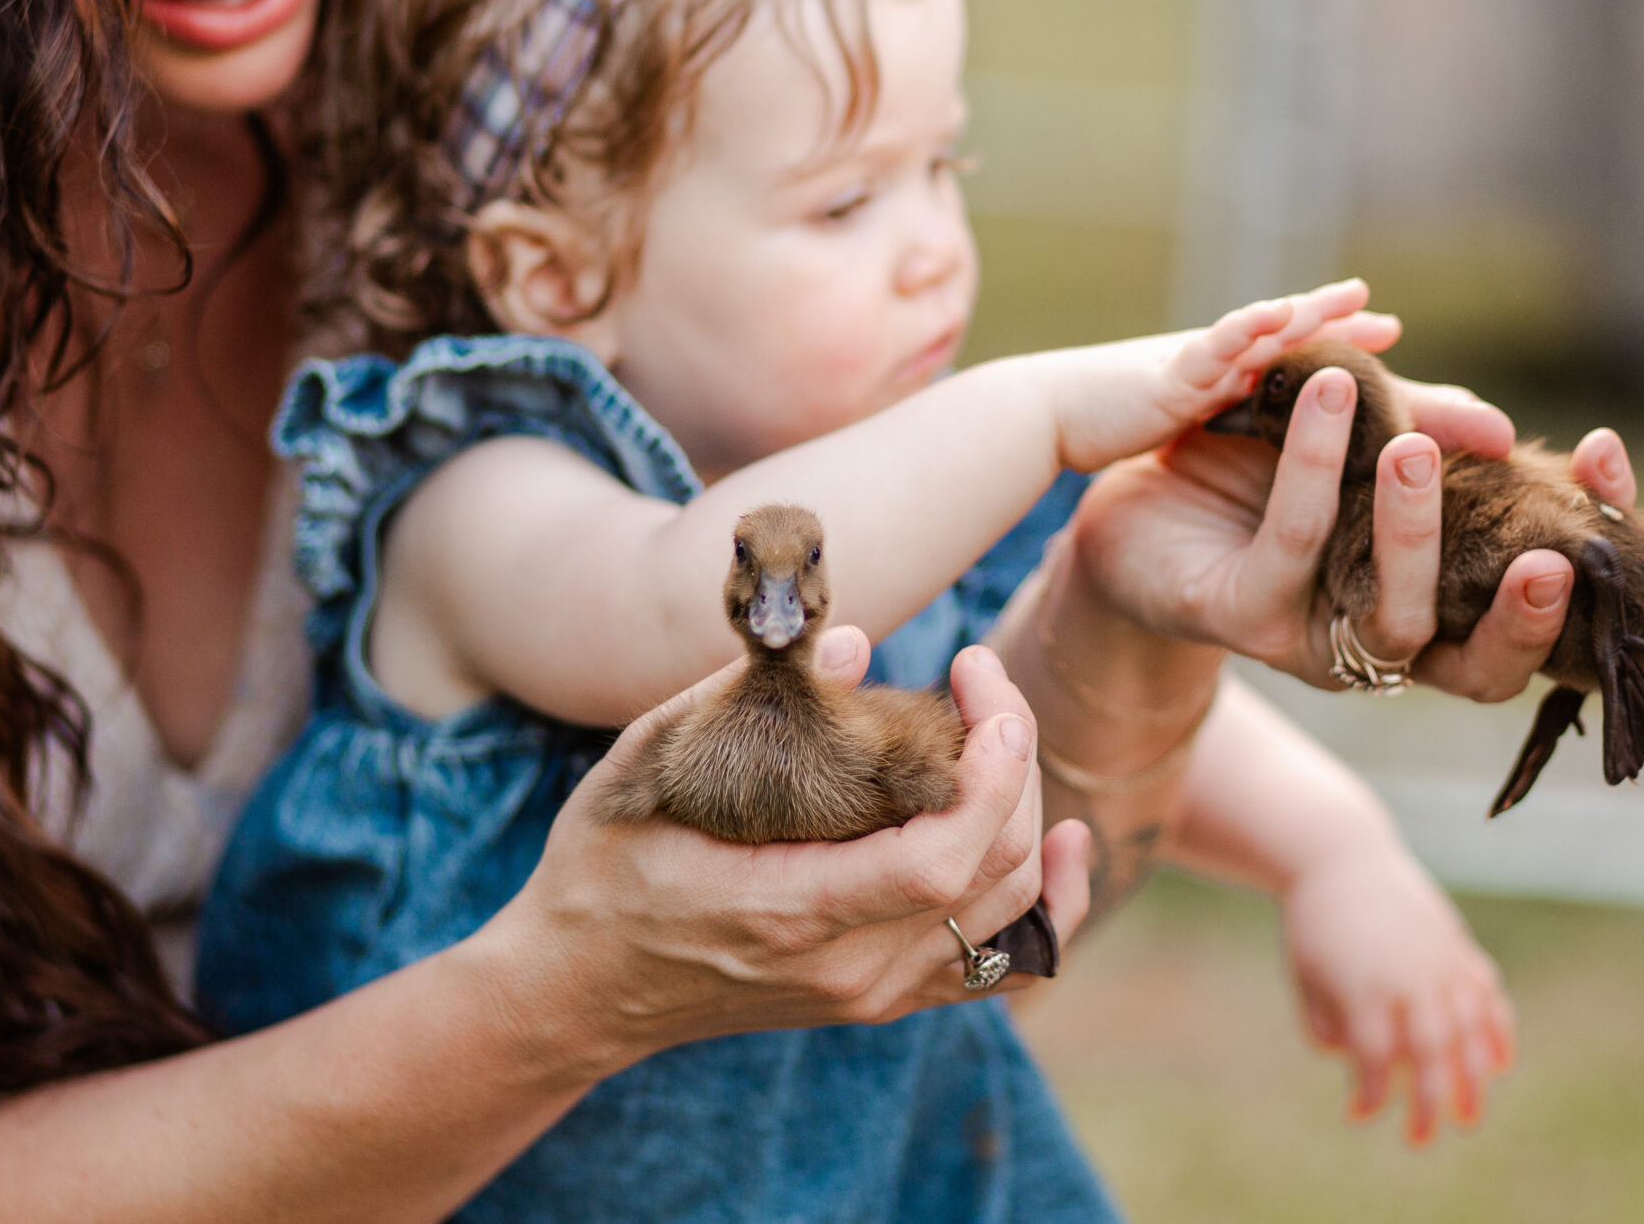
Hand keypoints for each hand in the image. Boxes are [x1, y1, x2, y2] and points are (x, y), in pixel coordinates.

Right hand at [481, 631, 1091, 1080]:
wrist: (576, 990)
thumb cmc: (602, 867)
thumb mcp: (644, 767)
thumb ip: (743, 699)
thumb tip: (854, 645)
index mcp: (788, 912)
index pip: (940, 859)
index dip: (991, 769)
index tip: (977, 676)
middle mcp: (847, 969)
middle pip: (993, 870)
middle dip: (1012, 757)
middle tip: (977, 675)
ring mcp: (872, 993)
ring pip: (1011, 908)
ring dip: (1028, 807)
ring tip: (997, 726)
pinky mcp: (883, 998)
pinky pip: (1002, 961)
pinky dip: (1049, 901)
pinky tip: (1067, 841)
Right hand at [1046, 278, 1399, 473]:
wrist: (1039, 414)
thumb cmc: (1095, 418)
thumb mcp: (1167, 415)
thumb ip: (1204, 409)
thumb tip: (1236, 418)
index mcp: (1217, 375)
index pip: (1285, 351)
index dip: (1333, 338)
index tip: (1383, 330)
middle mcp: (1211, 361)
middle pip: (1286, 335)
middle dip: (1337, 325)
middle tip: (1388, 318)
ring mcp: (1191, 365)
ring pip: (1260, 332)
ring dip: (1306, 315)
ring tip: (1353, 299)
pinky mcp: (1167, 378)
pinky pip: (1212, 348)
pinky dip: (1244, 328)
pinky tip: (1276, 314)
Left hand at [1070, 363, 1637, 700]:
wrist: (1128, 501)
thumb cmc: (1255, 479)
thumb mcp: (1352, 448)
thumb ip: (1422, 434)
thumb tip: (1502, 429)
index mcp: (1437, 604)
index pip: (1537, 598)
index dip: (1588, 538)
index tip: (1607, 455)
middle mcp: (1387, 641)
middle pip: (1484, 665)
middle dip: (1523, 612)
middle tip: (1547, 548)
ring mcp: (1317, 641)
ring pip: (1393, 619)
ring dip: (1411, 532)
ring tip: (1412, 444)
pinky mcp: (1241, 619)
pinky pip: (1293, 550)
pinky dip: (1314, 473)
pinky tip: (1328, 400)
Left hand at [1283, 844, 1513, 1143]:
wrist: (1342, 857)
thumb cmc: (1315, 925)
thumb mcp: (1304, 976)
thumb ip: (1324, 1026)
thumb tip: (1356, 1062)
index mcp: (1362, 984)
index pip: (1373, 1056)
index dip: (1369, 1091)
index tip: (1357, 1112)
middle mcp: (1407, 975)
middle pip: (1430, 1050)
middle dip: (1429, 1101)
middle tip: (1421, 1139)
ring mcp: (1439, 959)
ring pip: (1469, 1028)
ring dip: (1472, 1078)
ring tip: (1469, 1118)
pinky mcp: (1456, 945)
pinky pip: (1487, 994)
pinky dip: (1498, 1030)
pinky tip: (1499, 1064)